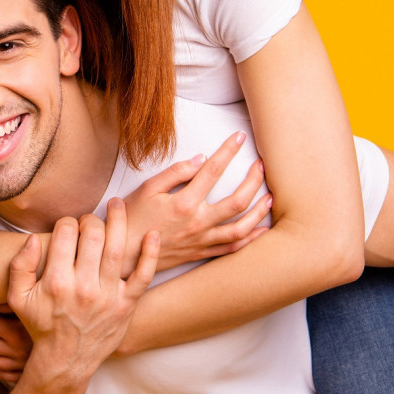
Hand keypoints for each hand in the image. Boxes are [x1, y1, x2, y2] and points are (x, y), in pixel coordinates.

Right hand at [7, 199, 158, 382]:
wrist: (66, 361)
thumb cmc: (41, 326)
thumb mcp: (18, 298)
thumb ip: (19, 266)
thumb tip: (32, 238)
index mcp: (56, 281)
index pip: (65, 233)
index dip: (66, 222)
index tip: (67, 226)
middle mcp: (83, 287)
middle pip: (93, 235)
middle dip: (90, 219)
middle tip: (89, 221)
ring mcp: (108, 296)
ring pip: (117, 248)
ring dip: (119, 221)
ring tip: (118, 205)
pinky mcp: (127, 305)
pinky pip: (143, 276)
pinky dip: (151, 254)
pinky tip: (153, 234)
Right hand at [121, 132, 271, 273]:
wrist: (123, 255)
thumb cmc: (132, 218)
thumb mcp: (148, 189)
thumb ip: (176, 172)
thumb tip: (201, 158)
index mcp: (184, 203)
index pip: (213, 171)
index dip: (229, 151)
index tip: (240, 137)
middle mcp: (197, 223)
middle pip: (237, 201)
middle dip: (254, 180)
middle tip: (261, 165)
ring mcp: (201, 240)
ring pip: (240, 228)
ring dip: (260, 212)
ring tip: (270, 197)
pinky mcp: (201, 253)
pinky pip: (232, 249)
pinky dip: (250, 240)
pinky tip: (261, 230)